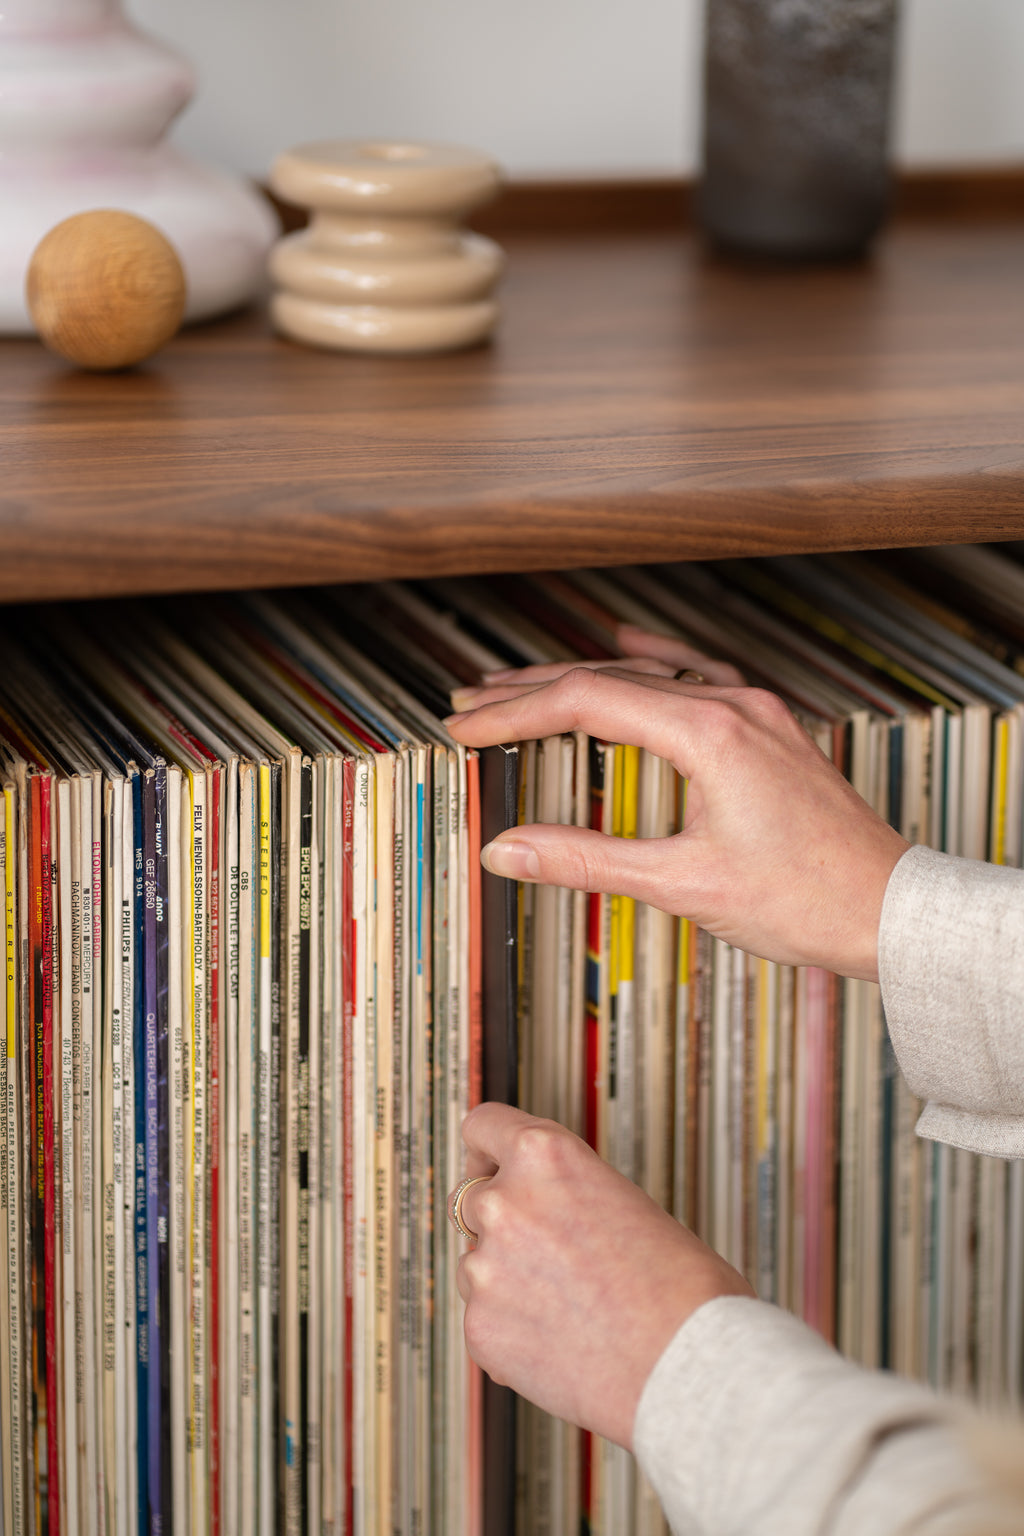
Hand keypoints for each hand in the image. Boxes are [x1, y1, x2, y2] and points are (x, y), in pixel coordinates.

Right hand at [445, 629, 907, 979]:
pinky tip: (630, 648)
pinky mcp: (768, 731)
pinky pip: (699, 677)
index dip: (515, 713)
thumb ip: (585, 859)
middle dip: (533, 691)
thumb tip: (506, 849)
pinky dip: (654, 664)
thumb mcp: (682, 884)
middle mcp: (733, 707)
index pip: (586, 702)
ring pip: (651, 677)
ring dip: (582, 680)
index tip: (465, 727)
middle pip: (611, 679)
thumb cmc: (804, 900)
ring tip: (522, 686)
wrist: (888, 911)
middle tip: (470, 701)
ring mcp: (756, 713)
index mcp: (709, 733)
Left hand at [455, 1103, 751, 1449]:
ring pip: (478, 1266)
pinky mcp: (480, 1327)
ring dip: (507, 1281)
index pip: (483, 1126)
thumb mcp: (622, 1200)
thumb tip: (543, 1213)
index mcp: (544, 1156)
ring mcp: (486, 1266)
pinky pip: (485, 1320)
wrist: (688, 1364)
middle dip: (500, 1223)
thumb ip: (566, 1195)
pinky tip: (562, 1343)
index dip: (486, 1151)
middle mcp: (505, 1201)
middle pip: (472, 1200)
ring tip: (570, 1309)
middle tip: (541, 1251)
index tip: (489, 1168)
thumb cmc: (679, 1286)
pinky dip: (512, 1332)